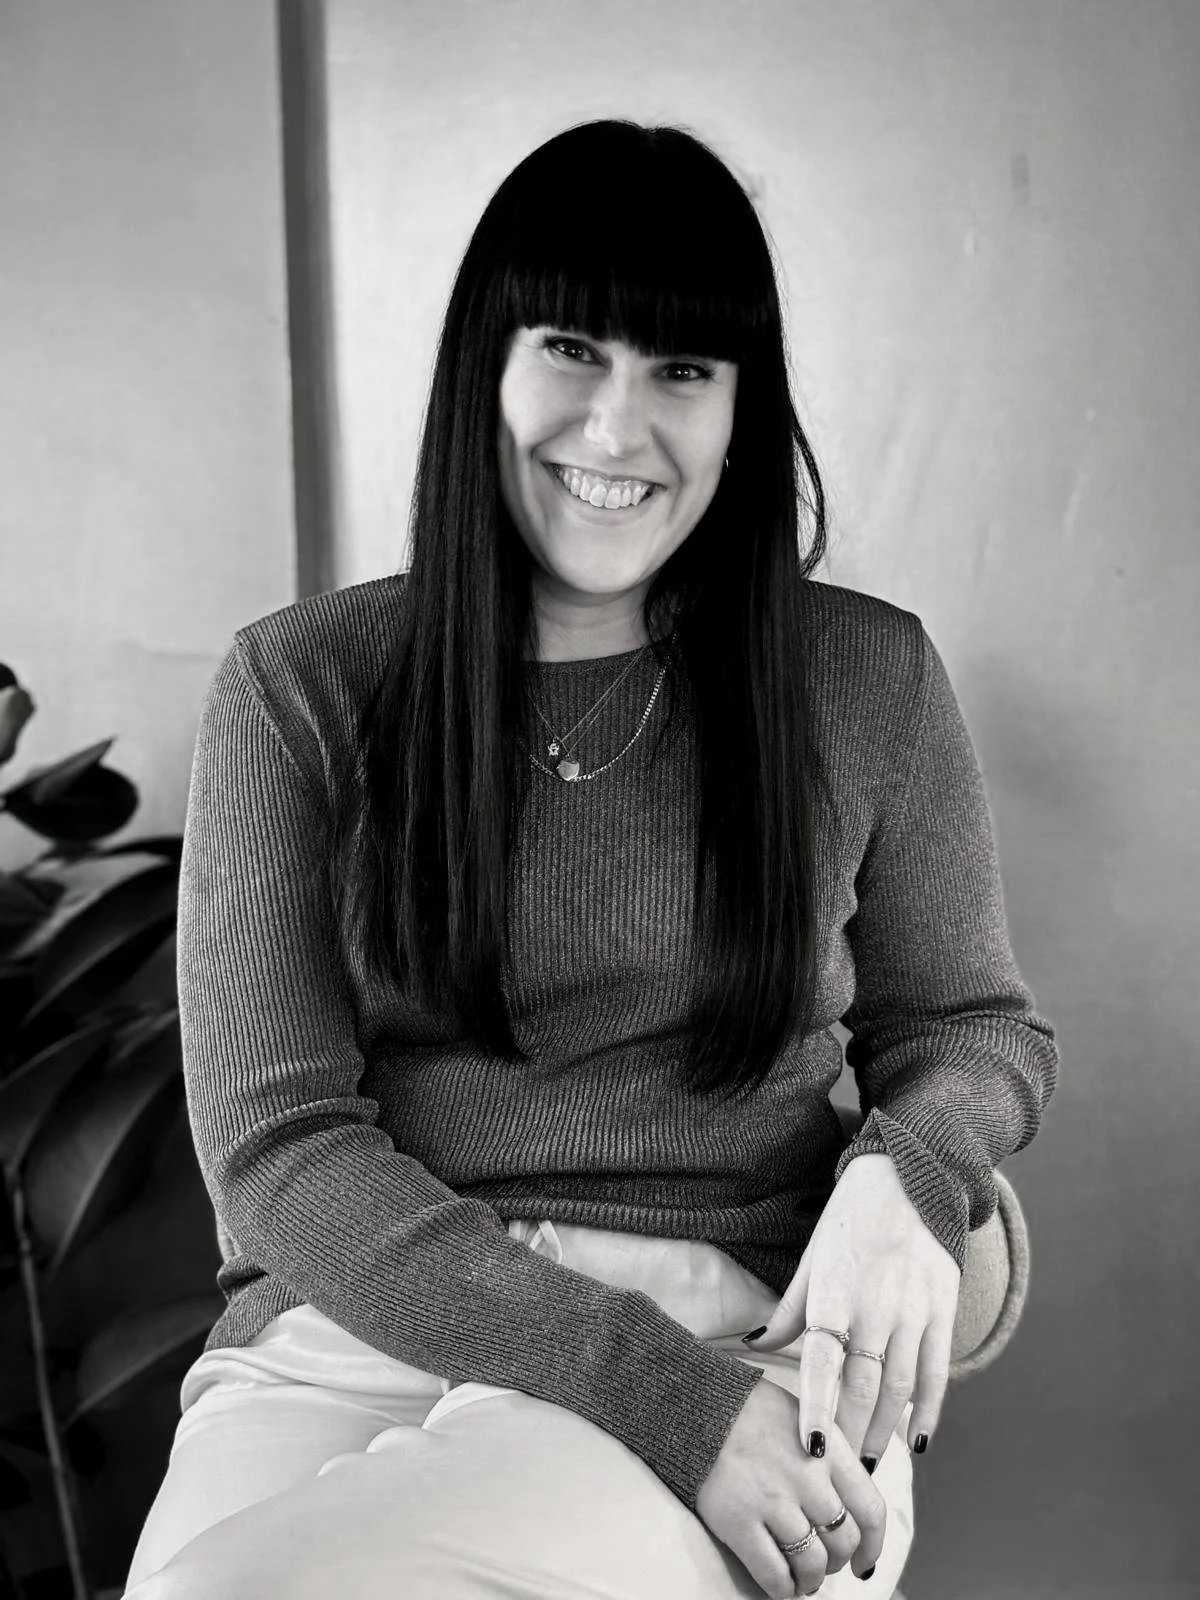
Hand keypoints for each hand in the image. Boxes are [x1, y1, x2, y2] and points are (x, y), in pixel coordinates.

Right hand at [695, 1377, 883, 1598]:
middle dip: (837, 1562)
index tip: (864, 1561)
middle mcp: (808, 1477)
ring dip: (810, 1580)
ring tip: (801, 1580)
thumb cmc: (750, 1408)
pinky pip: (773, 1572)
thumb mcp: (803, 1416)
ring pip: (812, 1562)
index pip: (870, 1509)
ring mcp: (774, 1501)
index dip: (873, 1545)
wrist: (696, 1402)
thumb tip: (846, 1501)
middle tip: (823, 1565)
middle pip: (843, 1541)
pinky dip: (781, 1588)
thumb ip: (828, 1455)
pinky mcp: (739, 1521)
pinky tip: (779, 1586)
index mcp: (828, 1447)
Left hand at [745, 1153, 960, 1465]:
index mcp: (835, 1292)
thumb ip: (789, 1310)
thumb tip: (756, 1345)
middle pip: (863, 1387)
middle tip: (839, 1473)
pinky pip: (937, 1371)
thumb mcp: (812, 1258)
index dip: (816, 1408)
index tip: (812, 1450)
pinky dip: (928, 1410)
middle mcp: (876, 1306)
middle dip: (850, 1434)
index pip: (821, 1362)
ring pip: (900, 1387)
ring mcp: (914, 1310)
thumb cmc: (850, 1219)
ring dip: (884, 1431)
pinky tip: (917, 1439)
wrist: (910, 1177)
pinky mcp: (942, 1310)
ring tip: (870, 1462)